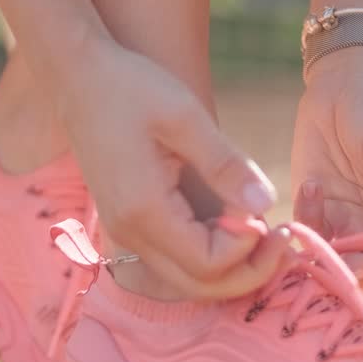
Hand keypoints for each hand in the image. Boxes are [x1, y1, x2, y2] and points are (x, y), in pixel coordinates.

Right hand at [57, 34, 290, 299]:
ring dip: (231, 268)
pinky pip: (174, 261)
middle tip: (285, 239)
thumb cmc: (130, 86)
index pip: (207, 263)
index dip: (248, 249)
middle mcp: (129, 232)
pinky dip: (210, 256)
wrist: (77, 76)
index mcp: (143, 210)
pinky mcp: (128, 223)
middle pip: (198, 286)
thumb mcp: (185, 116)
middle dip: (249, 272)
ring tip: (266, 234)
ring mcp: (125, 232)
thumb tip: (266, 205)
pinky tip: (235, 227)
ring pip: (186, 280)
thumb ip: (225, 164)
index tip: (271, 218)